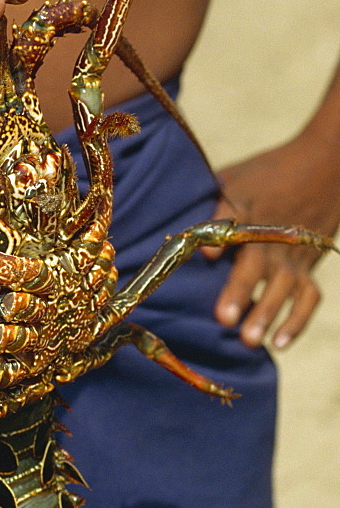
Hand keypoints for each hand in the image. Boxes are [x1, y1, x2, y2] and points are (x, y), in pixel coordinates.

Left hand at [201, 134, 339, 348]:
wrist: (323, 165)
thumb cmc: (266, 173)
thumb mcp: (235, 177)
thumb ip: (211, 203)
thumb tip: (185, 232)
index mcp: (248, 208)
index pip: (231, 221)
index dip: (219, 237)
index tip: (208, 255)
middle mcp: (271, 235)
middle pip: (256, 263)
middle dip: (240, 290)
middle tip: (223, 319)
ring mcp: (293, 253)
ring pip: (283, 286)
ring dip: (267, 313)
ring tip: (247, 340)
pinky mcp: (308, 265)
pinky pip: (309, 296)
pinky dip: (297, 320)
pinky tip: (277, 343)